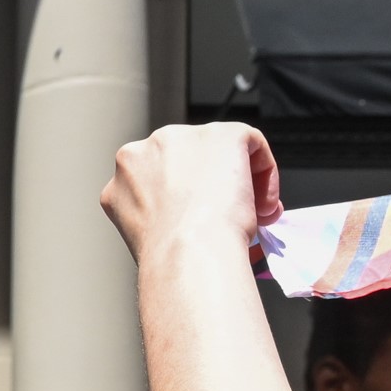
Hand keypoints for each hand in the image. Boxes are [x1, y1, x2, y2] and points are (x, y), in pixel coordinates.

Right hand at [102, 122, 282, 257]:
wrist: (185, 253)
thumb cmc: (168, 257)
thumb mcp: (148, 229)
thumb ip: (164, 209)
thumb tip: (203, 214)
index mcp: (125, 173)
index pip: (162, 176)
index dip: (188, 199)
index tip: (204, 222)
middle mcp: (149, 147)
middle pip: (189, 159)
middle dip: (212, 185)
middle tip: (233, 217)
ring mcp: (185, 136)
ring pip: (221, 151)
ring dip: (239, 181)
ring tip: (252, 216)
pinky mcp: (223, 134)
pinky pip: (252, 145)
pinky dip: (265, 173)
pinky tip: (263, 206)